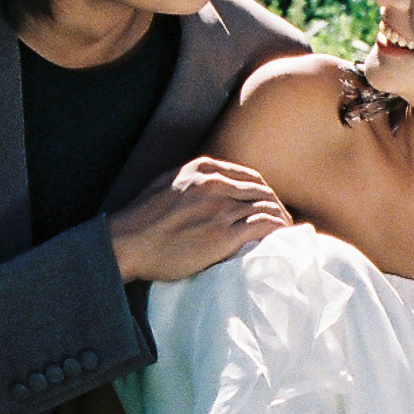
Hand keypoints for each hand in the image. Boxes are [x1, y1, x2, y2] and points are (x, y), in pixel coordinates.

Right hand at [109, 156, 290, 283]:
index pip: (247, 176)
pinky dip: (277, 230)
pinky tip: (282, 238)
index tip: (268, 204)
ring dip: (280, 219)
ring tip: (287, 231)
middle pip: (261, 191)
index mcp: (201, 170)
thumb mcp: (165, 184)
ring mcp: (220, 209)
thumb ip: (190, 182)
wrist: (127, 242)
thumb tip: (203, 187)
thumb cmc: (139, 219)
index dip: (263, 191)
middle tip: (283, 220)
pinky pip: (262, 227)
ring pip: (265, 207)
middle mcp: (215, 185)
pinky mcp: (223, 234)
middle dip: (276, 205)